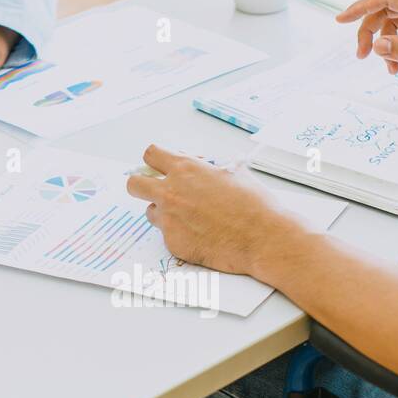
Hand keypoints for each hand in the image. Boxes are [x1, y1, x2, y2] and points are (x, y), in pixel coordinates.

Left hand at [126, 145, 307, 278]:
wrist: (263, 238)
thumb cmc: (254, 204)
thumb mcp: (234, 171)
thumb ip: (209, 167)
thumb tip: (204, 166)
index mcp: (185, 169)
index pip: (150, 154)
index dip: (155, 161)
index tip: (160, 167)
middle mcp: (171, 192)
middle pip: (134, 184)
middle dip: (142, 185)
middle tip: (157, 191)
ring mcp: (169, 219)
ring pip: (150, 211)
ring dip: (164, 212)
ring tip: (190, 217)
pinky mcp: (173, 243)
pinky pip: (167, 235)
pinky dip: (180, 234)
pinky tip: (202, 235)